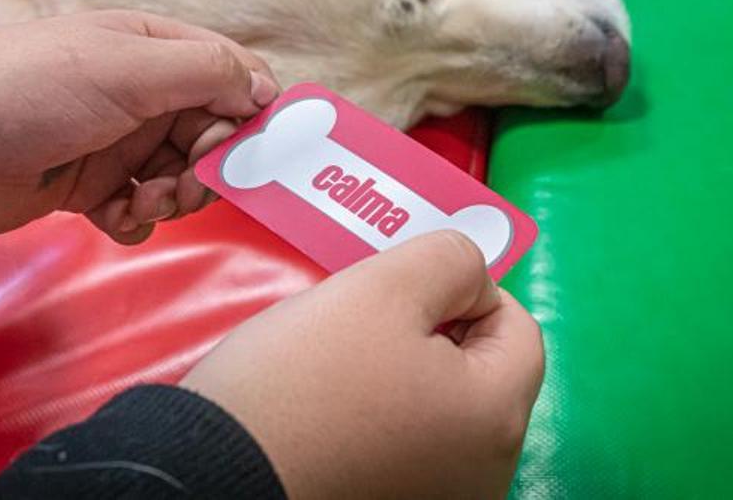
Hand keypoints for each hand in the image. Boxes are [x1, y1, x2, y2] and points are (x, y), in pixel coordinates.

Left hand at [0, 10, 278, 241]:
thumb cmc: (25, 90)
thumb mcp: (124, 68)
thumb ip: (205, 73)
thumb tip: (269, 90)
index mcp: (154, 50)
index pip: (234, 77)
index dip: (253, 114)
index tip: (252, 152)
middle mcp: (142, 94)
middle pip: (215, 134)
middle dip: (212, 165)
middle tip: (185, 182)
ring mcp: (115, 142)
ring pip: (182, 176)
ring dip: (175, 196)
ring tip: (140, 202)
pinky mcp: (88, 187)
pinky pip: (141, 210)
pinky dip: (138, 220)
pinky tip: (114, 218)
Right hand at [181, 231, 544, 498]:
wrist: (214, 469)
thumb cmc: (304, 378)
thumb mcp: (383, 286)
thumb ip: (449, 258)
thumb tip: (472, 271)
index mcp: (495, 418)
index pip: (518, 326)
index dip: (465, 289)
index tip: (401, 290)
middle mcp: (484, 474)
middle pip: (482, 373)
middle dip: (434, 332)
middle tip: (368, 319)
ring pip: (442, 411)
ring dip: (406, 375)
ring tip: (342, 363)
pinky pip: (409, 448)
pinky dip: (383, 420)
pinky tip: (334, 410)